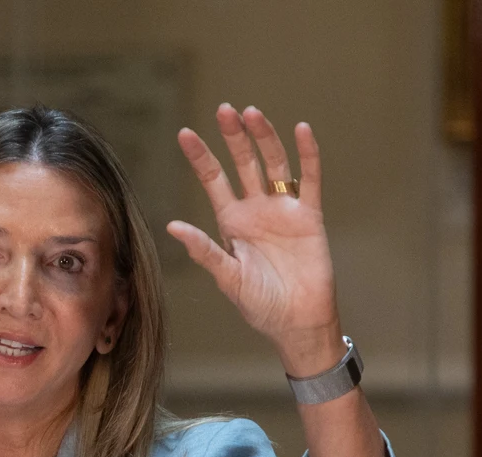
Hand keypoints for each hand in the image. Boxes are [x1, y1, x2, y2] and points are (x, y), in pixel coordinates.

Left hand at [167, 104, 343, 376]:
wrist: (297, 322)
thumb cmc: (260, 305)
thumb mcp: (228, 278)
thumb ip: (205, 250)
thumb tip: (172, 226)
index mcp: (231, 221)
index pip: (213, 179)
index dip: (200, 156)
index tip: (184, 133)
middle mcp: (256, 209)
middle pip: (242, 162)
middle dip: (232, 136)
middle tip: (223, 109)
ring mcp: (283, 209)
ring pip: (273, 163)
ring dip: (264, 137)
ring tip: (252, 113)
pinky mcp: (309, 215)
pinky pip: (309, 179)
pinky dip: (307, 155)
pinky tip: (301, 130)